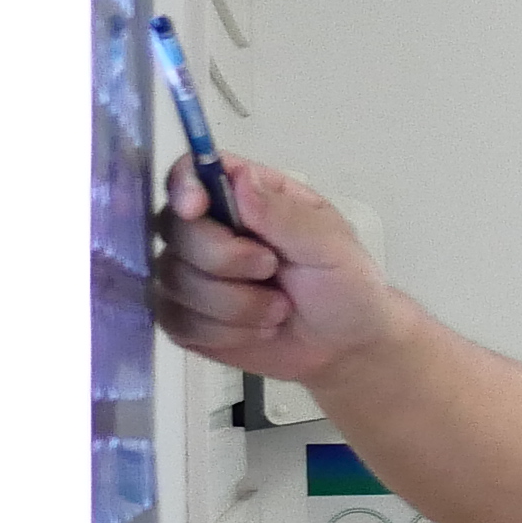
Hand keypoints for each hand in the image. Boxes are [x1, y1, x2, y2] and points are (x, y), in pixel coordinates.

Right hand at [153, 154, 403, 383]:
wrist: (346, 348)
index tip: (196, 208)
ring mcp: (192, 274)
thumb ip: (285, 214)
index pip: (190, 173)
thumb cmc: (346, 287)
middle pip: (175, 228)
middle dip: (225, 258)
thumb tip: (240, 180)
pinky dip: (225, 332)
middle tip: (272, 269)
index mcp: (247, 197)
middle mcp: (210, 229)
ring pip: (175, 280)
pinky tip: (258, 330)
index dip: (184, 186)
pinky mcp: (184, 317)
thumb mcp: (332, 246)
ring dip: (235, 304)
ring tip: (279, 308)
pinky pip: (178, 321)